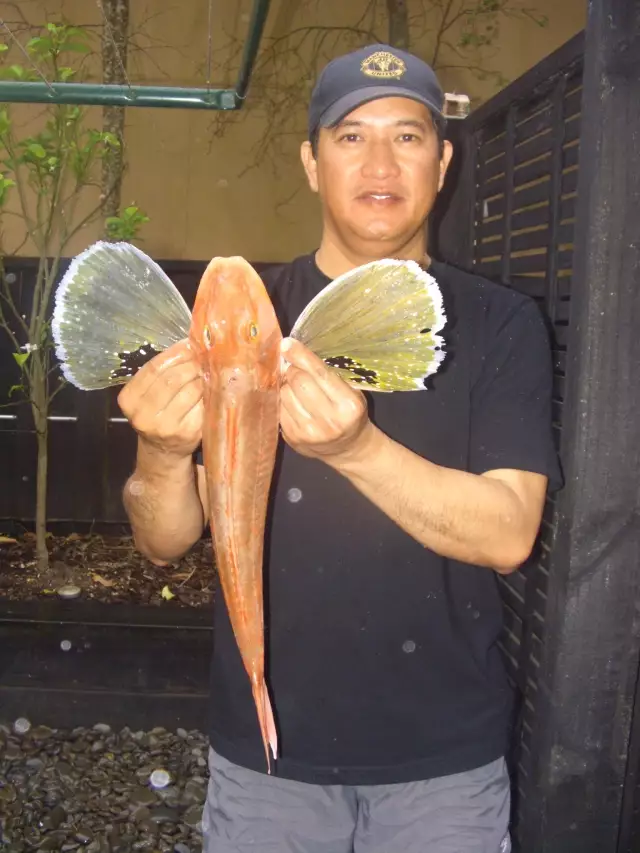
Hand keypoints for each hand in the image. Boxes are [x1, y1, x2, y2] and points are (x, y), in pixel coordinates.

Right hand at [117, 339, 203, 459]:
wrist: (162, 451)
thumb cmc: (156, 415)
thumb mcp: (147, 394)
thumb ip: (161, 373)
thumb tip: (189, 345)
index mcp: (129, 399)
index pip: (154, 368)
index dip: (175, 353)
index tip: (190, 343)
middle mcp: (143, 415)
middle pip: (173, 379)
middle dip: (192, 364)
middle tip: (204, 357)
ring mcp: (166, 426)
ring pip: (191, 390)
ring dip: (203, 377)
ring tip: (209, 371)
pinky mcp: (187, 433)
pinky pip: (202, 405)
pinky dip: (209, 393)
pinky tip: (212, 387)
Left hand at [279, 337, 371, 464]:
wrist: (348, 449)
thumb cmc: (349, 414)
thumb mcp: (351, 392)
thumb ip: (327, 374)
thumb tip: (293, 352)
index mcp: (349, 405)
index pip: (319, 373)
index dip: (300, 355)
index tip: (286, 344)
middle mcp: (330, 420)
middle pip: (298, 381)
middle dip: (293, 370)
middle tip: (295, 368)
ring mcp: (310, 432)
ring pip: (285, 394)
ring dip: (286, 385)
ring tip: (296, 387)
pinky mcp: (293, 438)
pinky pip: (279, 409)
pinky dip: (283, 400)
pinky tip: (293, 402)